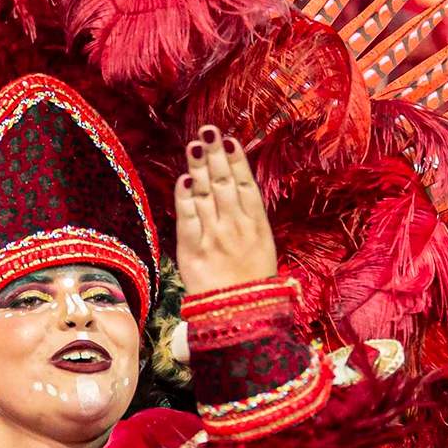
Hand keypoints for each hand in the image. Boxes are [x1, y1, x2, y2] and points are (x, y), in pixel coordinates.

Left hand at [175, 125, 277, 296]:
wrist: (238, 316)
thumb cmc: (252, 285)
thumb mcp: (262, 250)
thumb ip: (249, 221)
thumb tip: (239, 191)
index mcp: (258, 227)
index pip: (247, 185)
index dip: (238, 161)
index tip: (230, 141)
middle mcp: (237, 227)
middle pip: (225, 183)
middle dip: (216, 155)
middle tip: (209, 131)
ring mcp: (216, 236)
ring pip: (207, 194)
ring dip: (200, 167)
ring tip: (196, 144)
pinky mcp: (194, 249)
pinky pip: (188, 217)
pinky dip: (186, 196)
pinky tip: (185, 178)